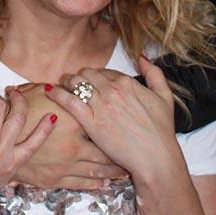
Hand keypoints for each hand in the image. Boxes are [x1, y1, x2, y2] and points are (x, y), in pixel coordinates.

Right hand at [10, 83, 126, 188]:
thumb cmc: (16, 113)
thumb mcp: (38, 94)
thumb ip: (60, 93)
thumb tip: (70, 85)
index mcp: (73, 121)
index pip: (101, 123)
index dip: (115, 125)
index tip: (128, 126)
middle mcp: (73, 145)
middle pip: (105, 151)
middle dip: (120, 154)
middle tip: (133, 154)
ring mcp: (64, 165)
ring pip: (96, 170)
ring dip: (112, 171)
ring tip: (125, 172)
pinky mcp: (54, 180)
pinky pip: (80, 183)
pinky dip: (95, 183)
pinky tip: (104, 182)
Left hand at [46, 57, 179, 183]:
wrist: (155, 157)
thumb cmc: (161, 132)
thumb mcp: (164, 96)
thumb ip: (154, 73)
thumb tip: (143, 57)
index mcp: (127, 83)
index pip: (104, 71)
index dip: (97, 76)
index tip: (92, 81)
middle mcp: (112, 90)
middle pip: (87, 74)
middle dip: (80, 77)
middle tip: (74, 82)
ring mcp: (101, 105)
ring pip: (76, 83)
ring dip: (67, 82)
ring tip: (62, 85)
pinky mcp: (91, 122)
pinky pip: (69, 101)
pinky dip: (58, 94)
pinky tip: (51, 92)